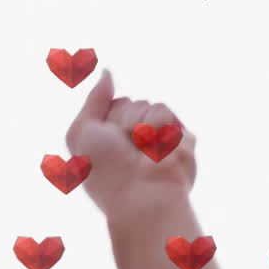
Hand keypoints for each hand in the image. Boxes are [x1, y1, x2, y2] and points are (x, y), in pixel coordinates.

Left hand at [64, 70, 196, 221]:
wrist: (140, 196)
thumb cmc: (106, 172)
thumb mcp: (83, 132)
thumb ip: (94, 100)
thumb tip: (108, 72)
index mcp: (119, 135)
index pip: (116, 103)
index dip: (108, 120)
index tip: (108, 146)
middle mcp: (143, 135)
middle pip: (134, 102)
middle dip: (125, 123)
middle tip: (126, 152)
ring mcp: (164, 136)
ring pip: (152, 106)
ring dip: (142, 129)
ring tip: (144, 154)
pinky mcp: (185, 139)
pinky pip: (168, 113)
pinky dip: (159, 132)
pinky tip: (160, 153)